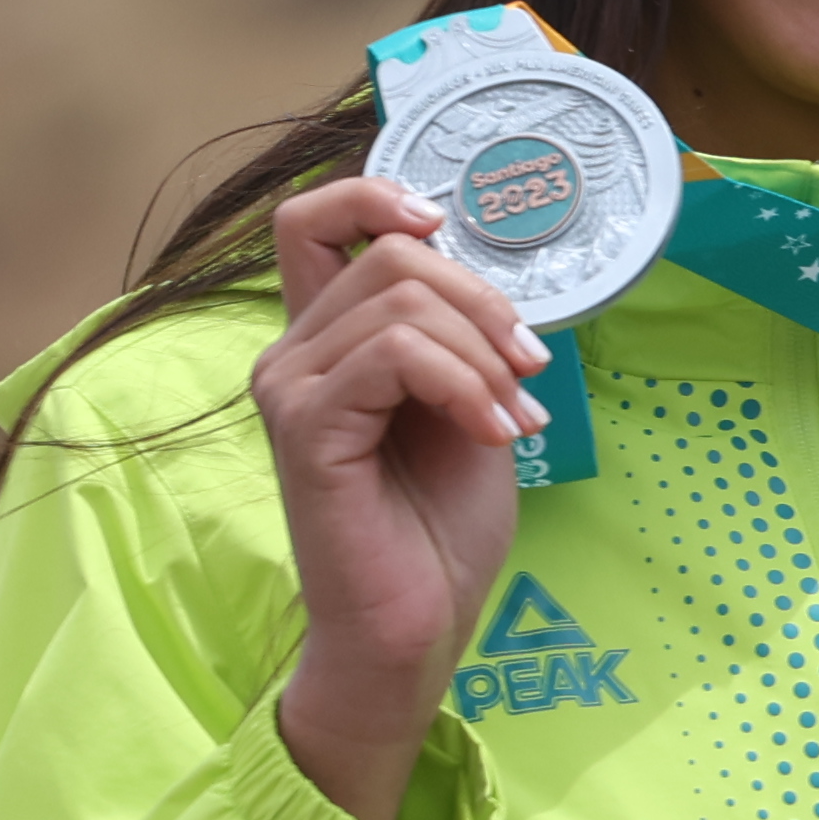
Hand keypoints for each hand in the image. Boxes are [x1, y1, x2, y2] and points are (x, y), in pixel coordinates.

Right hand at [256, 177, 546, 819]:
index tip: (444, 227)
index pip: (313, 221)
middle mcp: (296, 354)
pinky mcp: (304, 428)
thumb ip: (461, 338)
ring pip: (399, 303)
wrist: (417, 622)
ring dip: (482, 354)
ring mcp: (290, 388)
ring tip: (510, 417)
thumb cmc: (441, 525)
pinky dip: (461, 383)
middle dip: (483, 302)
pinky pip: (393, 357)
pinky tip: (490, 432)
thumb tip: (490, 279)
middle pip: (390, 255)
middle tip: (527, 371)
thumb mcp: (470, 406)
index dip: (376, 197)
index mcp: (331, 341)